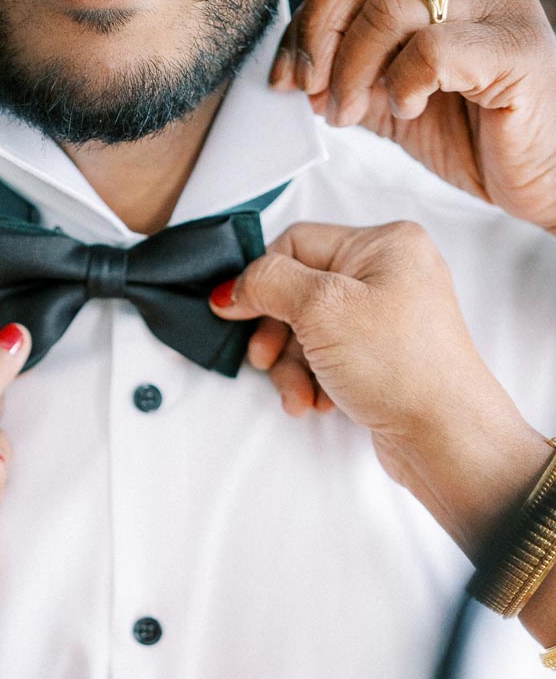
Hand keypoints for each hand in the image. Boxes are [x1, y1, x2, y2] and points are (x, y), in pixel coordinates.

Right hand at [210, 221, 549, 558]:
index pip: (298, 243)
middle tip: (265, 359)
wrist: (445, 435)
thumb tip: (234, 286)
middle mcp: (390, 274)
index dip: (261, 279)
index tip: (233, 312)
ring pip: (309, 331)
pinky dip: (315, 380)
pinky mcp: (383, 356)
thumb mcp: (322, 309)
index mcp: (385, 244)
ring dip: (293, 366)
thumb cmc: (402, 366)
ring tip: (299, 394)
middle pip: (300, 291)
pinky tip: (319, 402)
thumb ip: (269, 285)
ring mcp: (388, 317)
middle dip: (277, 333)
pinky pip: (329, 357)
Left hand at [270, 0, 555, 232]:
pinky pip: (430, 50)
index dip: (308, 17)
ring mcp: (501, 5)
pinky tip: (409, 111)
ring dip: (351, 73)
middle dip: (319, 36)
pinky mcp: (516, 49)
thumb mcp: (393, 98)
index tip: (288, 78)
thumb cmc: (474, 136)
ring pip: (388, 9)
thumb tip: (291, 70)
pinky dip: (402, 86)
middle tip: (313, 95)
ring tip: (355, 114)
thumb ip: (349, 73)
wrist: (539, 179)